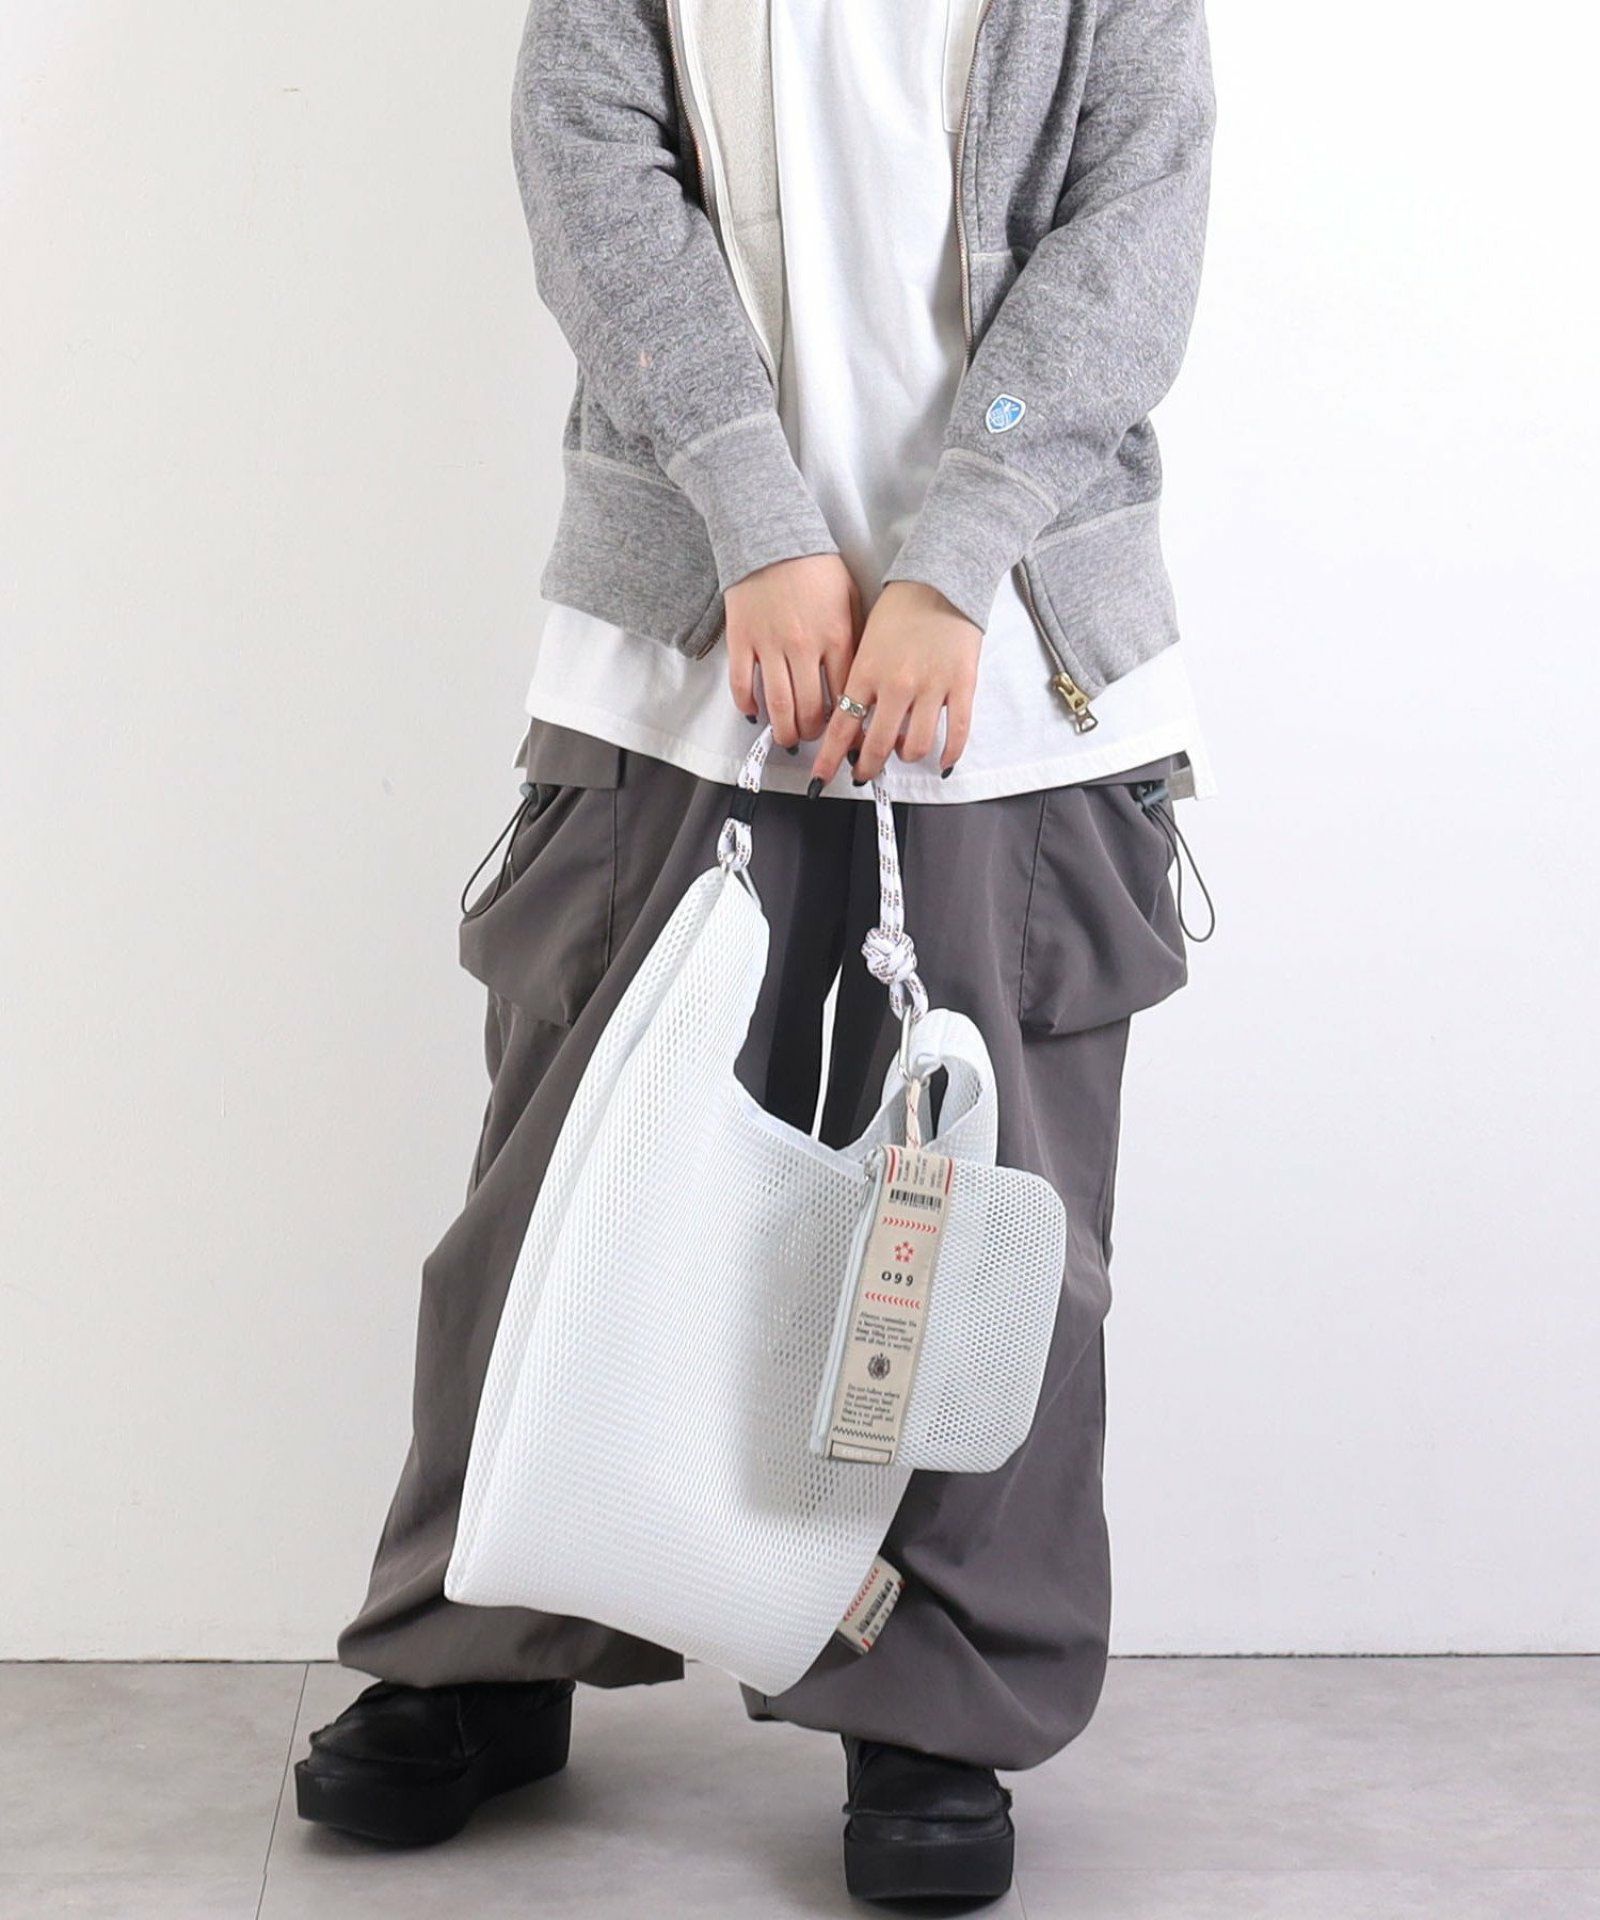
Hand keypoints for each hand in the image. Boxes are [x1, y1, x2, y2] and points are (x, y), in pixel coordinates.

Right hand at [724, 555, 862, 748]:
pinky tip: (754, 714)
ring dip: (783, 730)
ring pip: (777, 705)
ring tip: (786, 738)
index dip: (845, 723)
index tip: (843, 734)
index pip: (845, 696)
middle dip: (812, 733)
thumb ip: (855, 639)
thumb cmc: (817, 567)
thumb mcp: (850, 598)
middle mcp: (804, 646)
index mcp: (836, 637)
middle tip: (811, 737)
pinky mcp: (741, 640)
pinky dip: (747, 705)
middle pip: (810, 709)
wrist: (773, 536)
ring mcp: (770, 645)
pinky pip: (742, 684)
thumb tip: (859, 680)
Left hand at [810, 581, 979, 785]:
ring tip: (903, 750)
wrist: (941, 577)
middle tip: (864, 773)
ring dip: (906, 756)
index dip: (829, 760)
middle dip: (867, 767)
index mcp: (866, 671)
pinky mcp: (962, 685)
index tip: (819, 781)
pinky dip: (949, 754)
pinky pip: (957, 733)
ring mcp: (931, 687)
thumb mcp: (864, 641)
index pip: (841, 727)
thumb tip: (852, 722)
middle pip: (877, 746)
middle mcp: (896, 684)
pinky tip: (942, 762)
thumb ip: (857, 681)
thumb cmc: (899, 607)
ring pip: (915, 746)